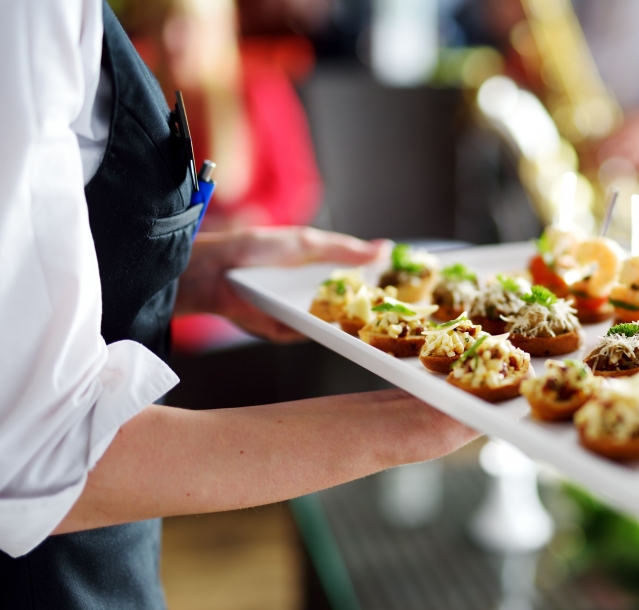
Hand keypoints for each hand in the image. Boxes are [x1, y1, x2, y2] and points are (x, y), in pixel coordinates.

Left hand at [175, 226, 388, 341]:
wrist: (214, 272)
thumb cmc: (257, 250)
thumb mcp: (307, 244)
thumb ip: (345, 250)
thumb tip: (385, 248)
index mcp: (321, 270)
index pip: (359, 280)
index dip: (382, 286)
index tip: (410, 290)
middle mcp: (314, 294)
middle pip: (353, 307)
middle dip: (376, 311)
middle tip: (405, 314)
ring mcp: (302, 315)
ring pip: (337, 325)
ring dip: (356, 326)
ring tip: (384, 325)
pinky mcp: (287, 332)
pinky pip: (312, 336)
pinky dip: (326, 334)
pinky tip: (347, 331)